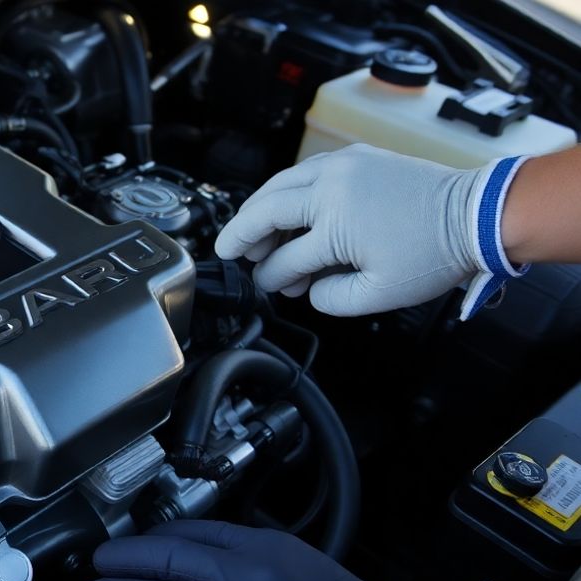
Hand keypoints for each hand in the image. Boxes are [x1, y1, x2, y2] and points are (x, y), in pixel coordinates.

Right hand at [214, 144, 524, 317]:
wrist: (476, 214)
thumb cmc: (434, 252)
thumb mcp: (379, 293)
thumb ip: (331, 297)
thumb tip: (308, 288)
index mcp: (336, 222)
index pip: (287, 256)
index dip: (271, 276)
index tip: (267, 286)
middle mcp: (332, 186)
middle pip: (268, 208)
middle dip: (242, 233)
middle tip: (229, 251)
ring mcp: (343, 166)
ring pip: (280, 184)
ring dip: (260, 209)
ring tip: (251, 232)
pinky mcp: (356, 158)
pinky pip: (305, 171)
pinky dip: (285, 191)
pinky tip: (283, 208)